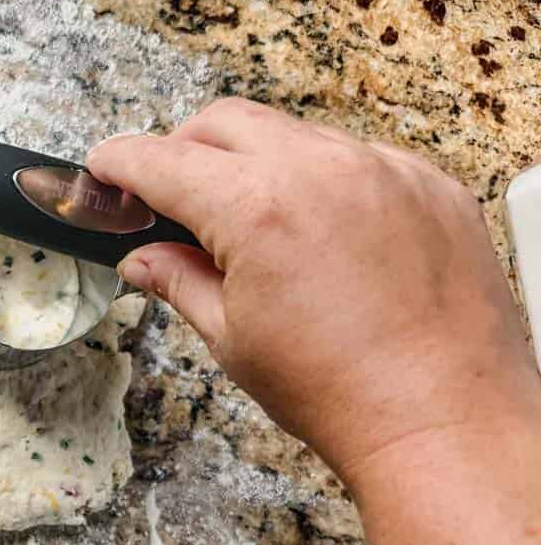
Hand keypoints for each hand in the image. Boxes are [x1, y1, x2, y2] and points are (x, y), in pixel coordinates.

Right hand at [87, 98, 539, 480]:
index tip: (103, 169)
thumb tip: (142, 260)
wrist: (442, 422)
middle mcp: (322, 171)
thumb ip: (178, 282)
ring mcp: (384, 170)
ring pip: (293, 134)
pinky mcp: (430, 184)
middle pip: (223, 122)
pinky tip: (322, 234)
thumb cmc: (341, 392)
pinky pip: (358, 157)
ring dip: (256, 164)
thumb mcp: (232, 338)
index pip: (162, 161)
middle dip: (183, 151)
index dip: (119, 163)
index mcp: (258, 210)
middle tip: (170, 200)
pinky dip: (323, 181)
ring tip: (255, 226)